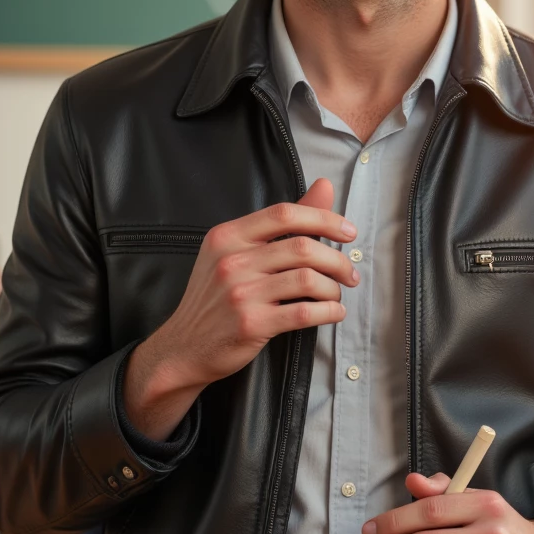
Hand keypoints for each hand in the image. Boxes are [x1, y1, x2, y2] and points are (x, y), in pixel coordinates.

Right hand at [124, 179, 357, 438]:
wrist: (184, 347)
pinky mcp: (251, 324)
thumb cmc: (216, 298)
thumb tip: (324, 186)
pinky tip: (333, 313)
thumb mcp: (235, 253)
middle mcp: (232, 261)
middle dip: (338, 260)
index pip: (284, 214)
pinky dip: (328, 312)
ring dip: (334, 288)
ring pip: (308, 280)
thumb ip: (281, 223)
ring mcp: (240, 293)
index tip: (348, 232)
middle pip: (303, 248)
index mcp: (228, 236)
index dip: (324, 218)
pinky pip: (304, 312)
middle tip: (350, 273)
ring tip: (337, 295)